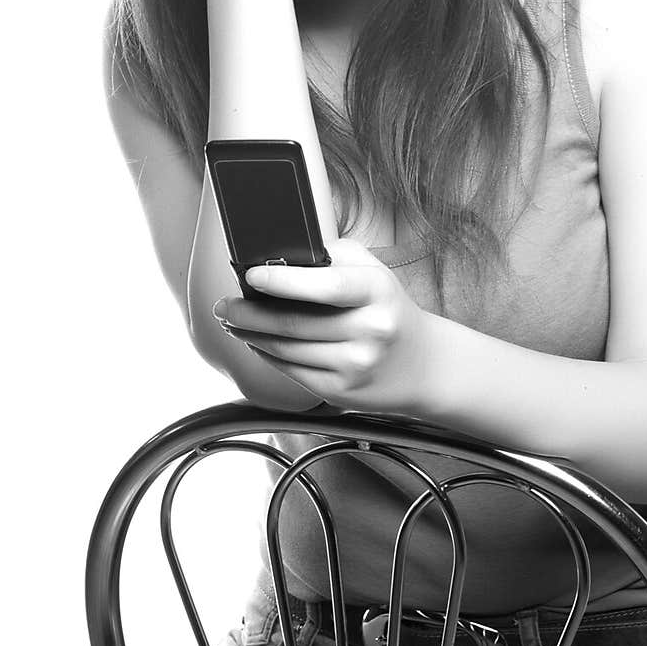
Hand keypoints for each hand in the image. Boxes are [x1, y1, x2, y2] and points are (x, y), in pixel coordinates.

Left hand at [212, 238, 430, 414]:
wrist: (422, 364)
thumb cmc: (386, 308)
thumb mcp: (371, 271)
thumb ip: (332, 257)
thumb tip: (281, 253)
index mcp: (376, 290)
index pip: (326, 285)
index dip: (284, 281)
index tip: (251, 276)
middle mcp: (369, 329)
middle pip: (294, 322)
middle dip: (249, 312)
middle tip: (225, 304)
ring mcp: (356, 364)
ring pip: (287, 349)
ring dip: (251, 334)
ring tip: (234, 321)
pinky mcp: (342, 391)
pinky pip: (292, 371)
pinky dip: (267, 355)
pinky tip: (257, 342)